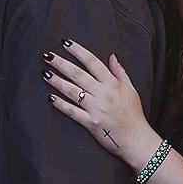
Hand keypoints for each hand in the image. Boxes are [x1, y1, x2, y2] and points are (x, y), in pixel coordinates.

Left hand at [43, 41, 160, 170]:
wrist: (136, 140)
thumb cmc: (134, 115)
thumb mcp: (131, 90)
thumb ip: (120, 72)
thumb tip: (112, 56)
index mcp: (112, 84)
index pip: (92, 62)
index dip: (78, 51)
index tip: (65, 43)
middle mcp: (103, 94)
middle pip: (78, 74)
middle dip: (61, 63)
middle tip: (47, 56)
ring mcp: (96, 109)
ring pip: (72, 91)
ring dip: (57, 81)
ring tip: (45, 73)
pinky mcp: (91, 123)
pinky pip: (72, 111)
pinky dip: (61, 104)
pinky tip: (50, 97)